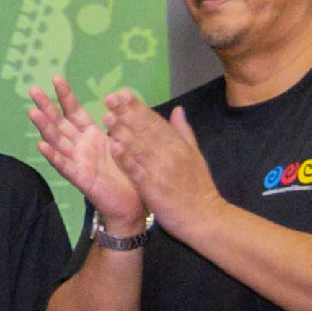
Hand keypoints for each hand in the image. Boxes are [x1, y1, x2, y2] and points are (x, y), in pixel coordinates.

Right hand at [27, 74, 145, 235]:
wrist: (133, 205)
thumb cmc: (129, 174)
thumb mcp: (125, 141)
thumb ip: (119, 123)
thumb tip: (118, 100)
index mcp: (91, 136)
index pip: (74, 111)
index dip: (65, 96)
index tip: (56, 78)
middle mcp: (80, 147)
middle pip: (59, 123)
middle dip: (46, 106)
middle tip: (32, 89)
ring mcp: (78, 163)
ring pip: (57, 141)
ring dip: (44, 127)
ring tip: (32, 112)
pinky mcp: (81, 179)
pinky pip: (64, 166)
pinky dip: (52, 156)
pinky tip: (41, 146)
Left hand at [100, 90, 215, 228]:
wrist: (204, 217)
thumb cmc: (198, 188)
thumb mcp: (195, 155)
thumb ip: (184, 132)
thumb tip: (178, 109)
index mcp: (179, 144)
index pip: (156, 121)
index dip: (138, 107)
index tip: (124, 93)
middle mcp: (170, 152)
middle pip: (145, 129)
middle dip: (127, 112)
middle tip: (110, 98)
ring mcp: (161, 170)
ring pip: (139, 147)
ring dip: (122, 131)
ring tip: (107, 116)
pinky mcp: (153, 188)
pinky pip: (137, 171)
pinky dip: (126, 159)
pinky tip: (114, 147)